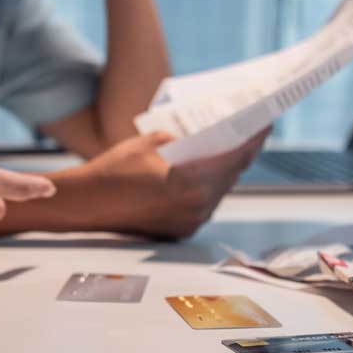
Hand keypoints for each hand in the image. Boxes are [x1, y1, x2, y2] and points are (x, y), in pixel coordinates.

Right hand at [82, 128, 269, 238]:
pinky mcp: (182, 230)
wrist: (86, 205)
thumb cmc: (114, 169)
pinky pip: (205, 203)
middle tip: (251, 130)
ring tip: (232, 147)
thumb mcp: (151, 141)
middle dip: (242, 151)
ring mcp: (190, 222)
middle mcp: (196, 208)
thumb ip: (184, 138)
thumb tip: (207, 134)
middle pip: (232, 175)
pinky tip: (209, 170)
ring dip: (227, 169)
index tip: (266, 121)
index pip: (235, 157)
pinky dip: (209, 185)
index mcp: (191, 184)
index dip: (254, 138)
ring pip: (219, 190)